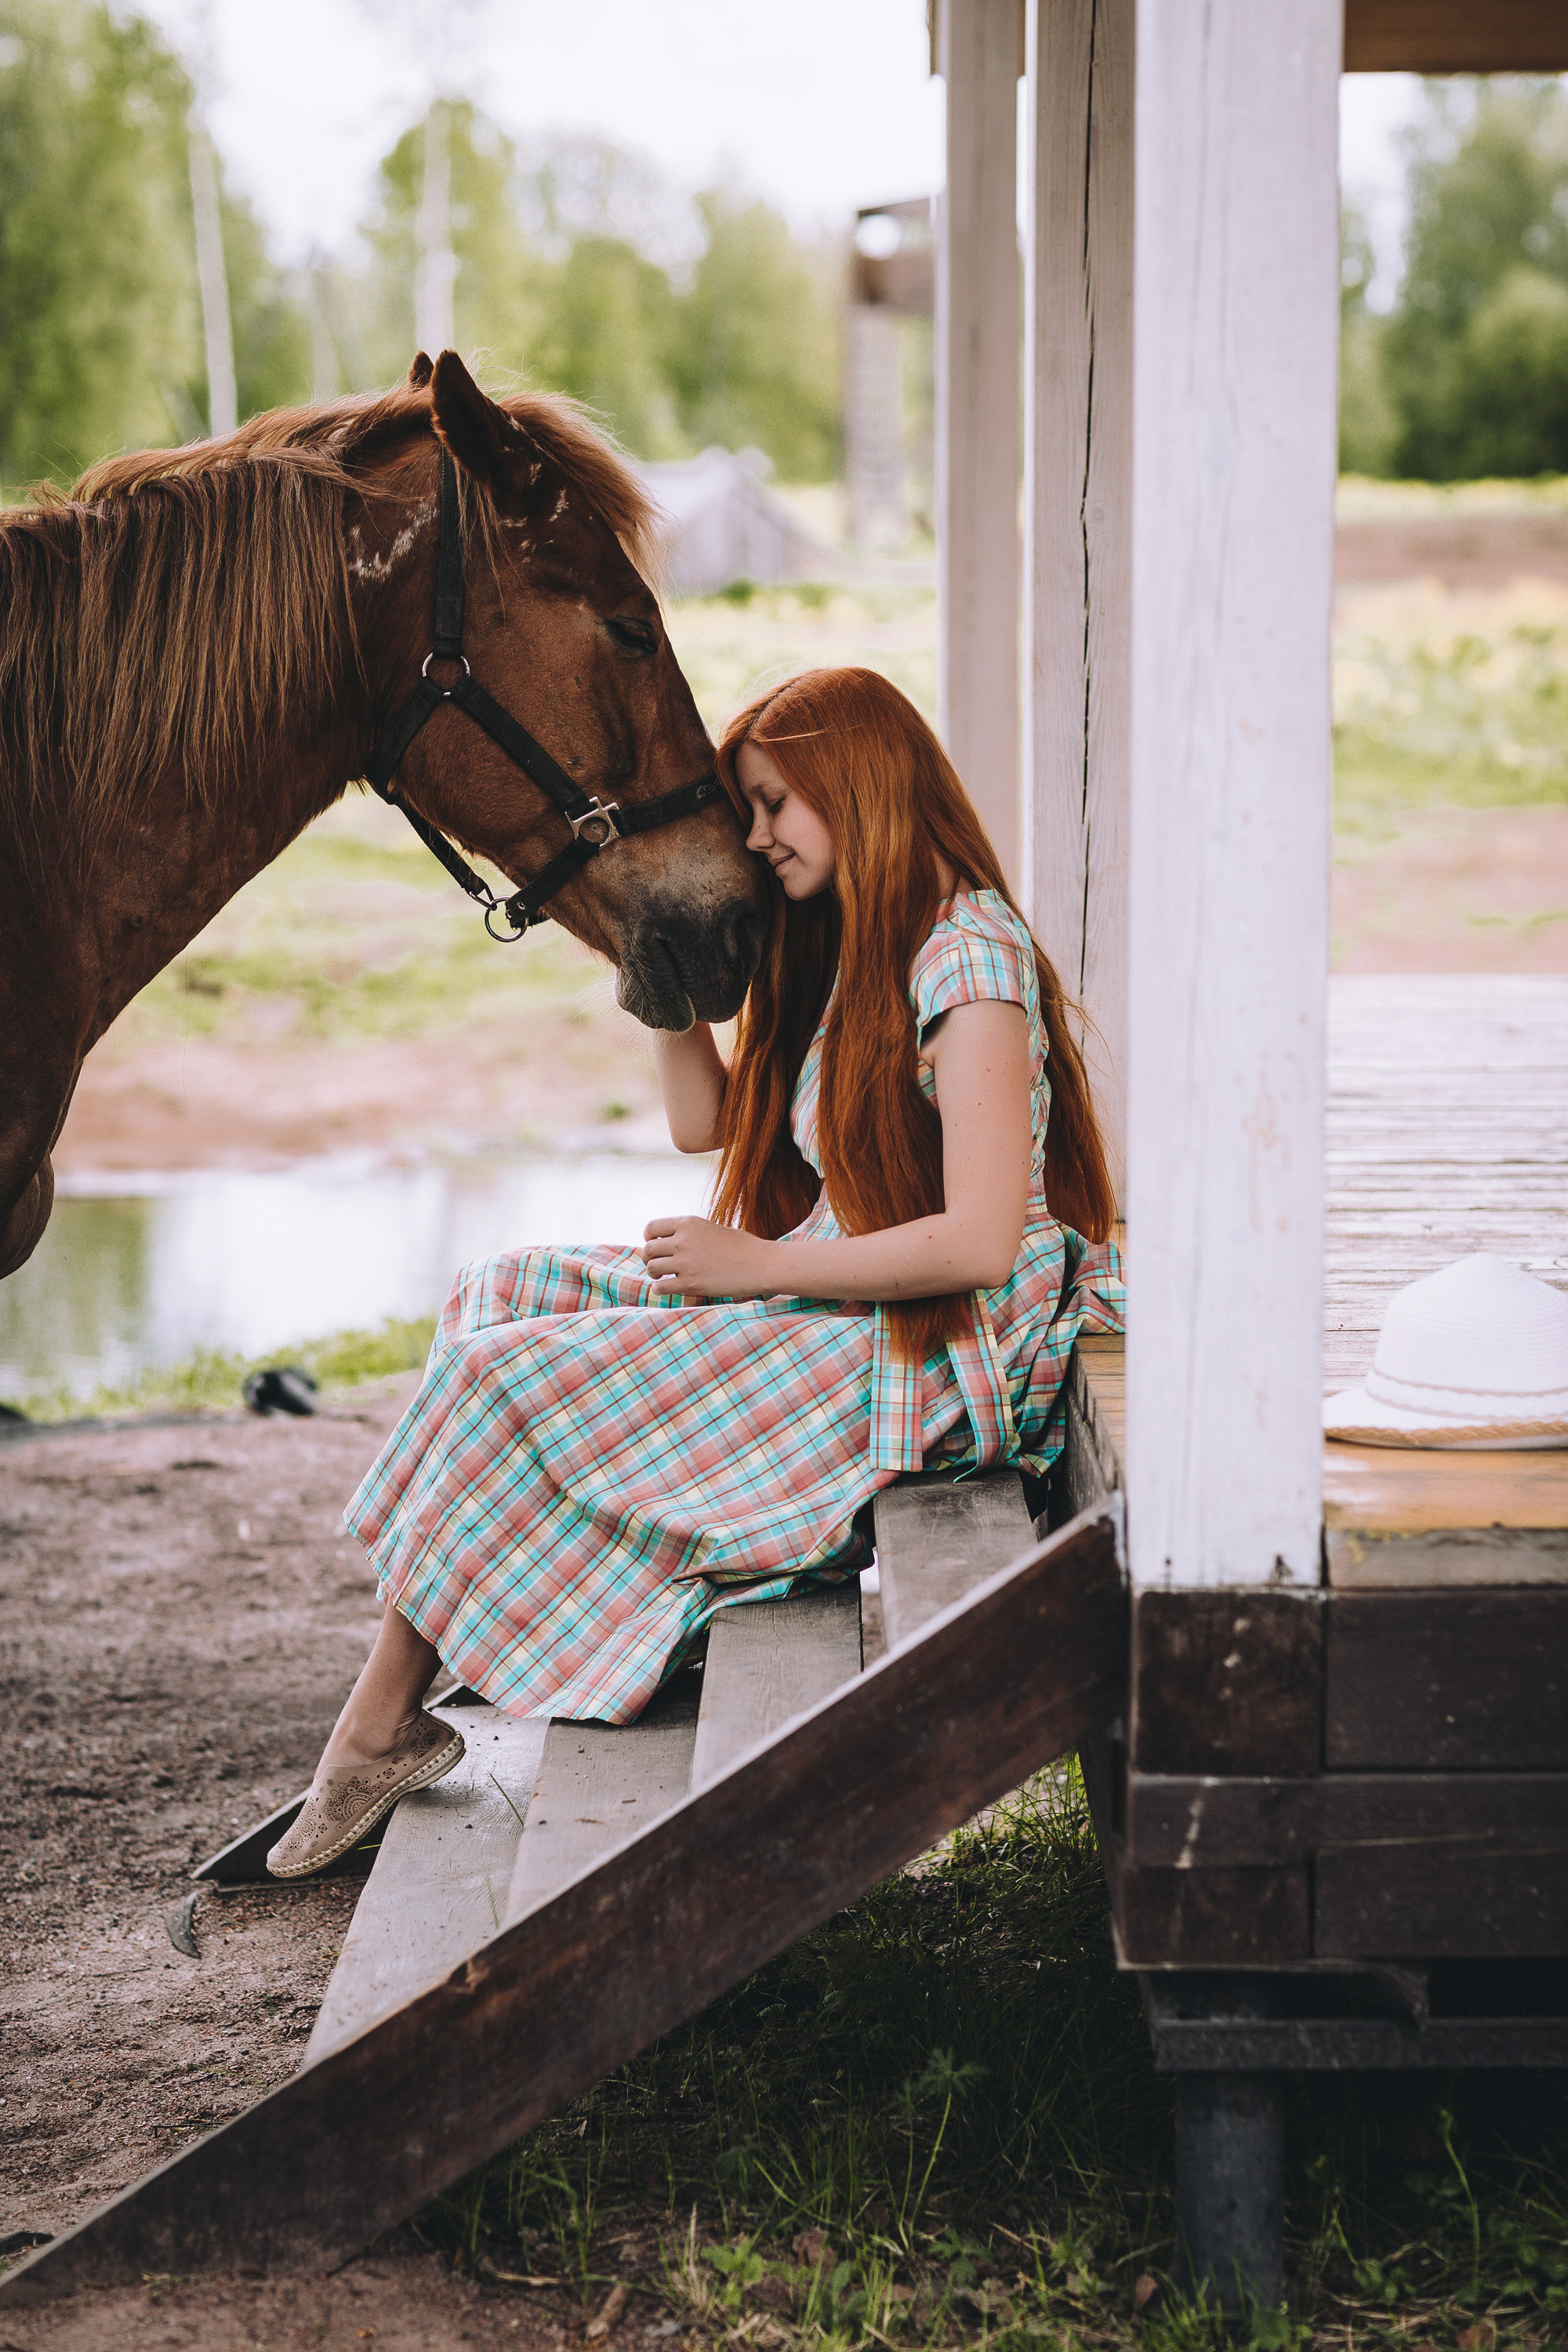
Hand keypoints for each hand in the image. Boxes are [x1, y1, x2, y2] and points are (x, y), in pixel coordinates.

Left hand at [640, 1216, 773, 1297]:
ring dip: (654, 1273)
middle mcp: (683, 1240)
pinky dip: (661, 1289)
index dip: (650, 1238)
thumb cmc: (742, 1246)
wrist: (761, 1264)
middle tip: (658, 1264)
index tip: (657, 1246)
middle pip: (648, 1249)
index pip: (651, 1228)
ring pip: (652, 1268)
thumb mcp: (713, 1228)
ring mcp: (685, 1262)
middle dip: (650, 1258)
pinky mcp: (690, 1283)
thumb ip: (690, 1233)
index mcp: (689, 1223)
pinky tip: (668, 1288)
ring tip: (663, 1276)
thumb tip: (671, 1241)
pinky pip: (661, 1287)